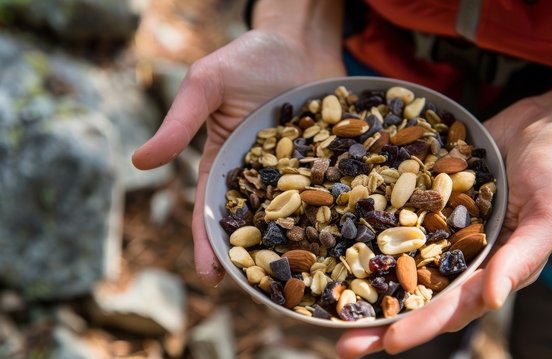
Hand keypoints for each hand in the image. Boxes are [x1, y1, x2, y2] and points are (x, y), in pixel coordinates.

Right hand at [132, 29, 344, 285]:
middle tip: (260, 290)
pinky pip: (328, 189)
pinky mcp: (325, 160)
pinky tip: (341, 234)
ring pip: (293, 214)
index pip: (210, 210)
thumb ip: (179, 123)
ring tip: (303, 276)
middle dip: (254, 255)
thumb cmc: (246, 58)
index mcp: (223, 163)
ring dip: (295, 242)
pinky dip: (332, 212)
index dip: (209, 243)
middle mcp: (259, 174)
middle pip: (254, 222)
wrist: (296, 41)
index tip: (211, 277)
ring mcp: (294, 170)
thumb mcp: (207, 86)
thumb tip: (139, 162)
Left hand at [336, 65, 551, 357]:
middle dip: (380, 319)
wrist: (546, 123)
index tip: (387, 342)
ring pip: (399, 261)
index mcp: (492, 270)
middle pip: (416, 294)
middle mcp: (461, 256)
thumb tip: (493, 299)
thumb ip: (522, 259)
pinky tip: (340, 238)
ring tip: (328, 299)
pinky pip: (397, 219)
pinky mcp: (428, 200)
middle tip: (341, 340)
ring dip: (366, 281)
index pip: (452, 307)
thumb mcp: (550, 216)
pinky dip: (371, 232)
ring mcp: (441, 229)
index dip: (420, 326)